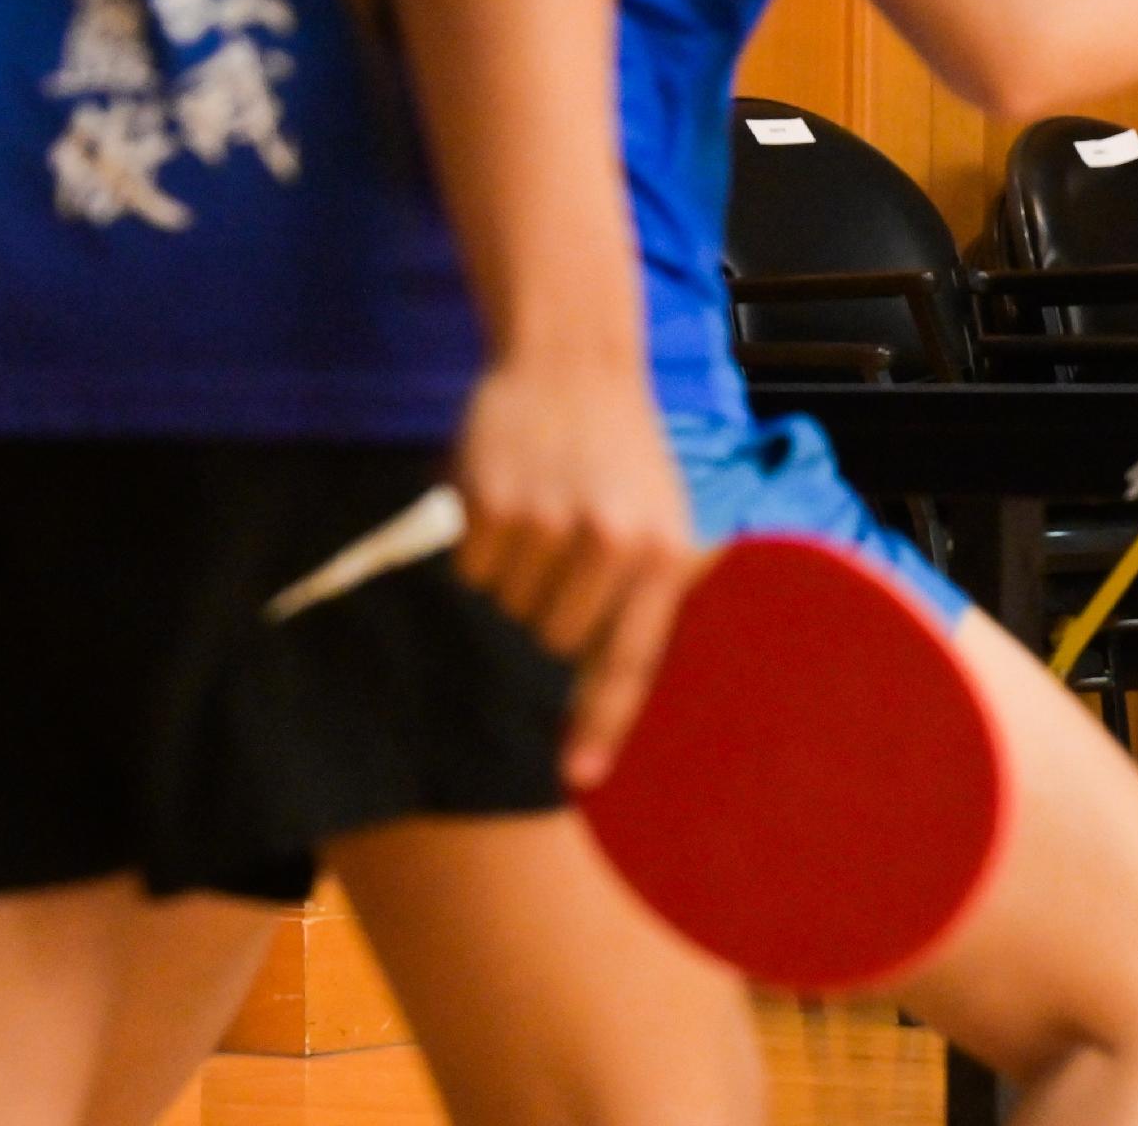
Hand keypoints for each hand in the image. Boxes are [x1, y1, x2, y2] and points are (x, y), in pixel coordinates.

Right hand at [447, 351, 700, 789]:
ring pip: (505, 607)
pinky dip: (478, 549)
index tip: (579, 777)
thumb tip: (628, 675)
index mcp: (666, 553)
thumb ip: (656, 587)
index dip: (602, 724)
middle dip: (545, 617)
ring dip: (511, 579)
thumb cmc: (625, 448)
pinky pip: (470, 569)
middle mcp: (611, 544)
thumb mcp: (667, 511)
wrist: (575, 360)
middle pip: (553, 642)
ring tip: (538, 518)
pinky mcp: (491, 505)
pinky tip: (504, 501)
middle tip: (557, 560)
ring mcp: (548, 525)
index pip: (631, 661)